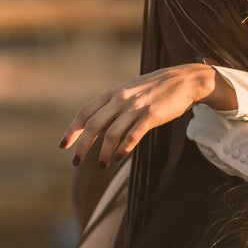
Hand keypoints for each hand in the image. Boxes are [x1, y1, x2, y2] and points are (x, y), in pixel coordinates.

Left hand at [61, 64, 233, 166]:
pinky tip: (119, 158)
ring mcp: (136, 107)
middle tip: (75, 162)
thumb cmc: (155, 89)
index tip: (63, 145)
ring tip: (102, 166)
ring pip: (111, 134)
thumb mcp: (129, 91)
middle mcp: (120, 98)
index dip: (72, 130)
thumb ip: (112, 105)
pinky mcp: (151, 116)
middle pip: (93, 126)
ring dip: (104, 153)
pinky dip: (123, 149)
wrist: (184, 81)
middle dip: (82, 146)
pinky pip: (132, 136)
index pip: (85, 113)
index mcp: (112, 92)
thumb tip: (96, 127)